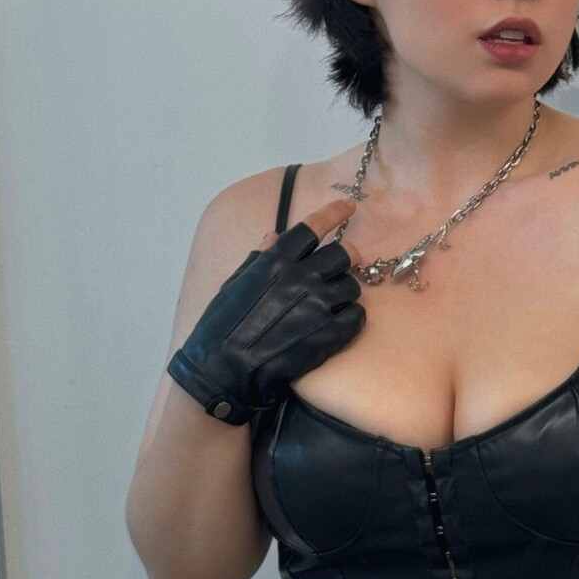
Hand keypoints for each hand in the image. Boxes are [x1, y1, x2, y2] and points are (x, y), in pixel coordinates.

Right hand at [168, 196, 364, 425]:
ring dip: (345, 292)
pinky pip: (357, 316)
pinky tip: (337, 325)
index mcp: (276, 261)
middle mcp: (301, 277)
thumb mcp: (235, 283)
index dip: (333, 212)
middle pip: (343, 254)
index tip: (349, 207)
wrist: (224, 371)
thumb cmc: (222, 327)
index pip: (313, 226)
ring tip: (331, 304)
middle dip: (345, 259)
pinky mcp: (329, 334)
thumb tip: (275, 236)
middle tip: (340, 269)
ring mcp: (318, 306)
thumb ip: (260, 258)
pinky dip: (351, 318)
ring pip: (352, 286)